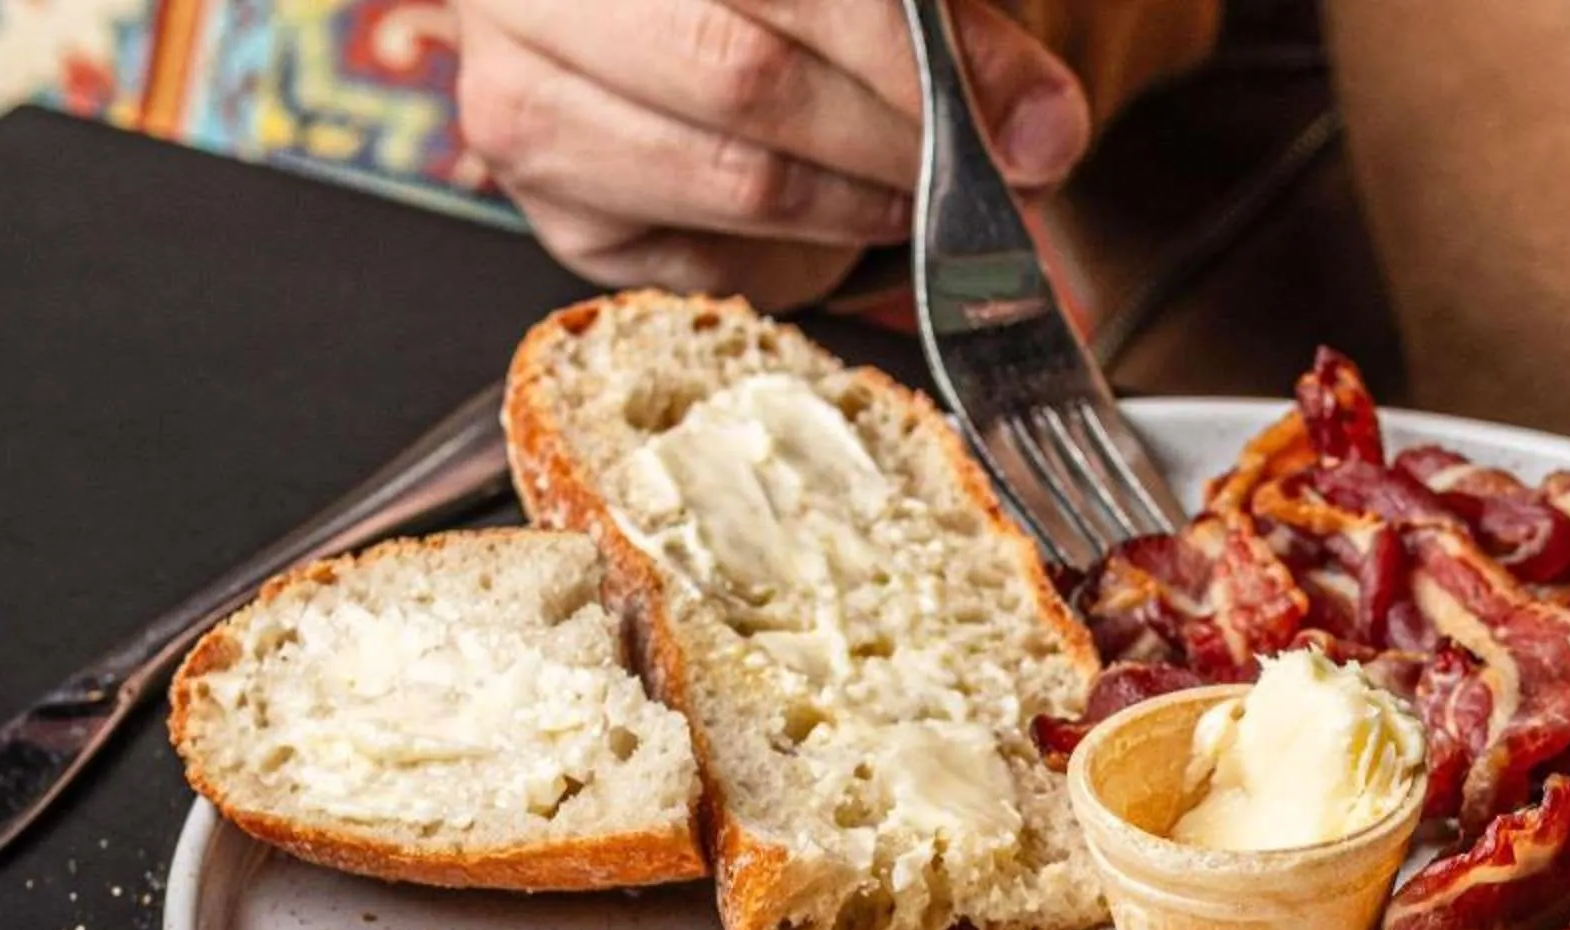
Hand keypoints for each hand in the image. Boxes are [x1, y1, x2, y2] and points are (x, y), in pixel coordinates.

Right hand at [453, 0, 1092, 305]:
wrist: (634, 20)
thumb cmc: (764, 2)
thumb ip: (938, 29)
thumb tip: (1042, 131)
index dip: (907, 56)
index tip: (1023, 120)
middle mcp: (536, 1)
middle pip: (746, 79)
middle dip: (903, 138)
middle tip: (998, 172)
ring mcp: (527, 110)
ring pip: (734, 183)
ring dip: (872, 204)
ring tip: (938, 192)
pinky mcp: (559, 217)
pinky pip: (710, 263)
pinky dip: (810, 255)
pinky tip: (851, 216)